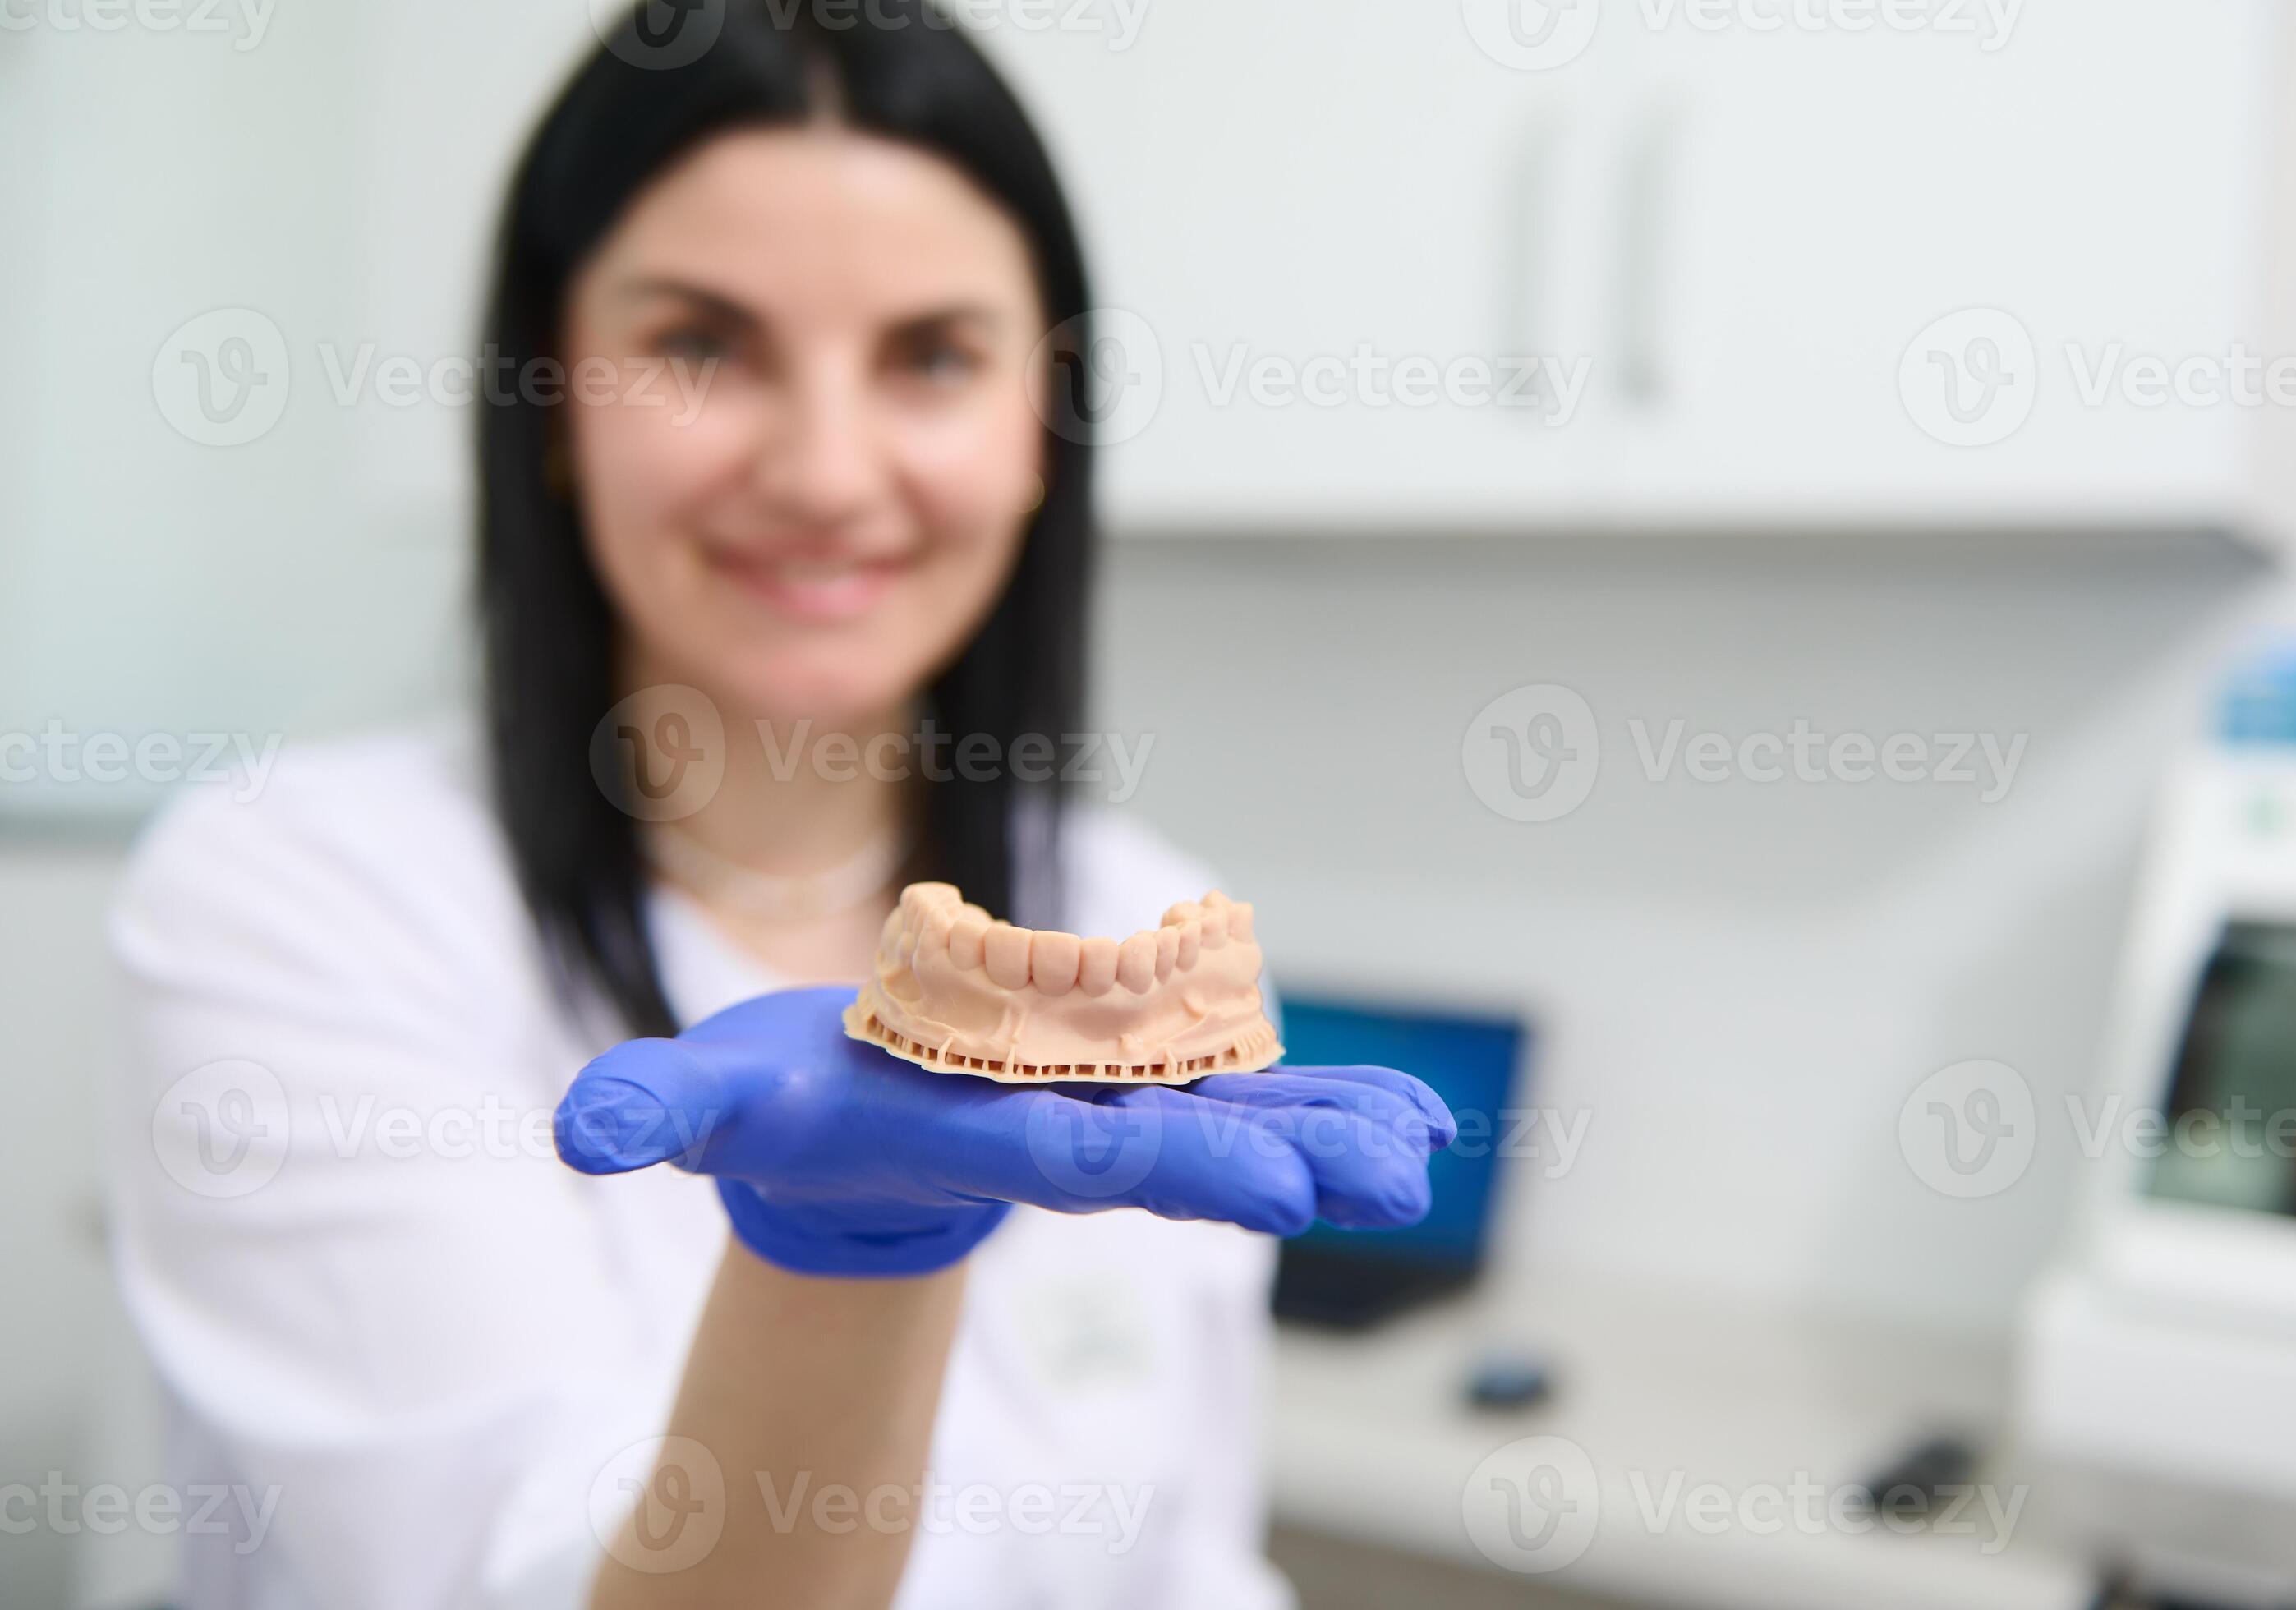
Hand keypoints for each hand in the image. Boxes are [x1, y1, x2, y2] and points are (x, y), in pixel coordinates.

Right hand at [554, 985, 1454, 1277]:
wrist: (837, 1149)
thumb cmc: (774, 1108)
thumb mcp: (703, 1100)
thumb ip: (654, 1108)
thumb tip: (581, 1133)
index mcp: (965, 1128)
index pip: (1076, 1152)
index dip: (1174, 1163)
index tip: (1278, 1188)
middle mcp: (1049, 1128)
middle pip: (1178, 1146)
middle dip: (1279, 1160)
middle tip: (1388, 1181)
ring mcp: (1100, 1116)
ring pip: (1230, 1125)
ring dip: (1329, 1136)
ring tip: (1425, 1153)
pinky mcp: (1132, 1096)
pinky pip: (1242, 1099)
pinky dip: (1323, 1105)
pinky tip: (1416, 1121)